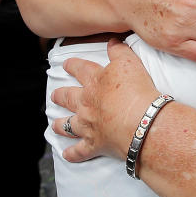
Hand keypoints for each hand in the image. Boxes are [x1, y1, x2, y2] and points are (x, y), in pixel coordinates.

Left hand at [51, 39, 159, 162]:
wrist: (141, 121)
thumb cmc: (136, 91)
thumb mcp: (130, 63)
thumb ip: (119, 51)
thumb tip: (112, 41)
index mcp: (95, 81)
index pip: (80, 69)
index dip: (72, 66)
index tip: (66, 64)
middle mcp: (86, 103)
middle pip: (68, 97)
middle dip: (60, 95)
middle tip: (55, 95)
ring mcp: (88, 125)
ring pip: (68, 125)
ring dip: (60, 124)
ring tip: (54, 124)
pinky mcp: (94, 144)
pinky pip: (79, 151)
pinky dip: (72, 154)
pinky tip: (66, 155)